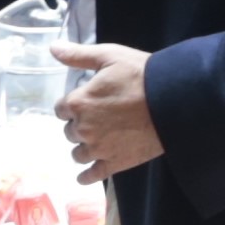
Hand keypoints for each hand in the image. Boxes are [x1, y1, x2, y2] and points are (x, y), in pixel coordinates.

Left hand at [58, 41, 159, 176]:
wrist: (171, 100)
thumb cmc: (140, 75)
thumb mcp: (109, 56)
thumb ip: (78, 55)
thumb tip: (52, 47)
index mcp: (78, 102)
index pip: (61, 109)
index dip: (71, 106)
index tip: (83, 103)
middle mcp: (83, 128)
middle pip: (70, 132)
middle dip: (79, 125)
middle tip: (96, 119)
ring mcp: (98, 149)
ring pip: (78, 154)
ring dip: (83, 147)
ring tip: (95, 142)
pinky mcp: (115, 164)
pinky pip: (92, 175)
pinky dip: (86, 176)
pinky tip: (83, 176)